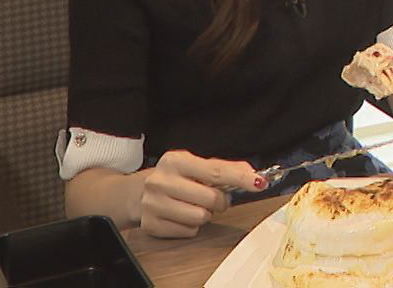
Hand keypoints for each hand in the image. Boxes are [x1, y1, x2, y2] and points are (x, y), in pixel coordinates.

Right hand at [132, 150, 260, 237]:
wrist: (132, 194)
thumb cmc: (171, 178)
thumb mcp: (193, 166)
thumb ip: (222, 168)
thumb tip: (251, 173)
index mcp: (176, 161)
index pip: (216, 172)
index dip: (241, 178)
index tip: (259, 182)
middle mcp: (162, 181)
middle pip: (211, 199)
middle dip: (218, 201)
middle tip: (210, 196)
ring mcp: (154, 204)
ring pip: (201, 217)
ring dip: (203, 214)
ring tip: (191, 205)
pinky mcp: (151, 225)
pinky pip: (188, 231)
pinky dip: (190, 226)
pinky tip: (179, 215)